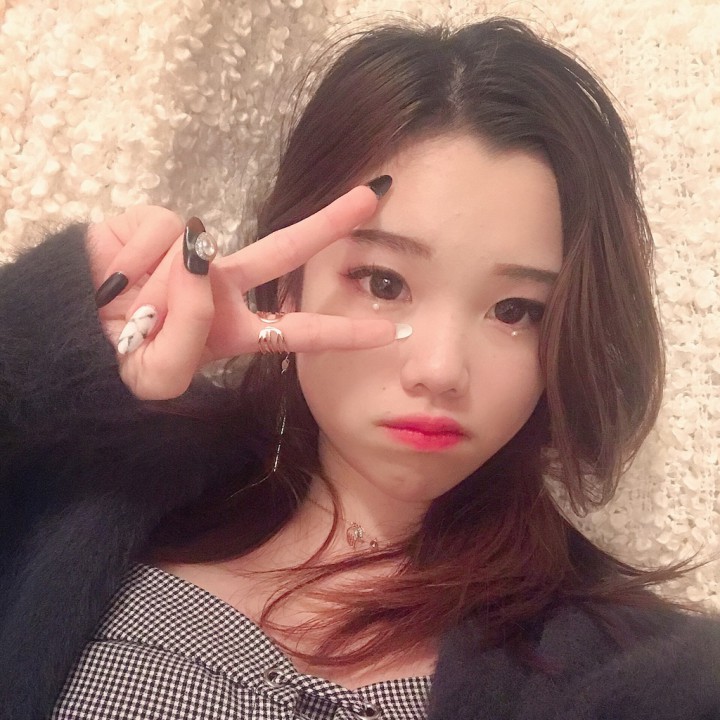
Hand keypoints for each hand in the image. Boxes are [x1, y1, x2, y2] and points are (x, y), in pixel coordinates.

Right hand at [87, 186, 396, 399]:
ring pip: (196, 251)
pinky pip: (159, 234)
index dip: (341, 333)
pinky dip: (132, 261)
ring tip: (130, 304)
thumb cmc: (120, 359)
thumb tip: (202, 256)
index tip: (390, 329)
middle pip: (285, 251)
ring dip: (156, 288)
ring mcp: (194, 249)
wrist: (71, 330)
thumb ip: (190, 333)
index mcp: (234, 328)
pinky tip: (118, 273)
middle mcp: (223, 284)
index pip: (296, 331)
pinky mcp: (159, 221)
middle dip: (330, 223)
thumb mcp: (158, 378)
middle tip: (374, 197)